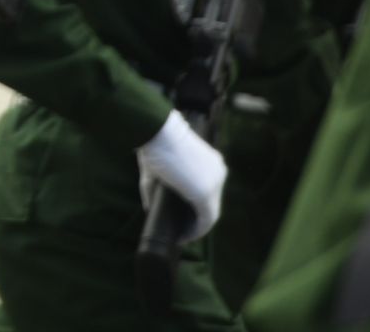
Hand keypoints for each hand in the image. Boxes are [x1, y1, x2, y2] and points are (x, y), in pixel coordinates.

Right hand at [136, 110, 226, 242]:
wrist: (157, 131)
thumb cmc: (155, 142)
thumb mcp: (159, 165)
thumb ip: (156, 188)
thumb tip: (150, 210)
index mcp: (213, 164)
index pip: (210, 191)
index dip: (199, 207)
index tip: (186, 218)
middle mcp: (218, 174)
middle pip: (211, 203)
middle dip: (197, 218)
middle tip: (182, 229)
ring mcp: (214, 185)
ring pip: (210, 213)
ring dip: (197, 227)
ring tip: (182, 236)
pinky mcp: (205, 195)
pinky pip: (206, 220)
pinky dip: (196, 231)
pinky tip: (184, 237)